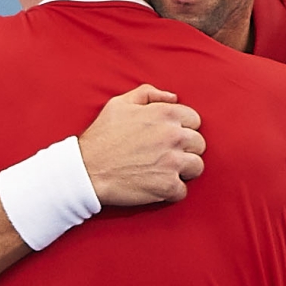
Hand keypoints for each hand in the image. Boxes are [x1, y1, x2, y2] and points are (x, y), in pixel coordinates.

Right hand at [78, 84, 205, 205]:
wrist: (87, 169)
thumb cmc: (102, 136)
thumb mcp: (120, 104)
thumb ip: (149, 93)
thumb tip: (173, 97)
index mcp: (166, 114)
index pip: (194, 120)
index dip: (182, 129)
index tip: (169, 138)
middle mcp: (174, 136)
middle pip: (199, 144)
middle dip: (185, 150)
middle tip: (166, 156)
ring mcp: (173, 162)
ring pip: (197, 167)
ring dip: (183, 171)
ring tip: (165, 171)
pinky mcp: (167, 186)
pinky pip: (183, 191)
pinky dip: (171, 191)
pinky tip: (156, 186)